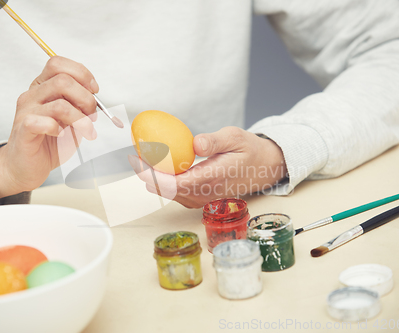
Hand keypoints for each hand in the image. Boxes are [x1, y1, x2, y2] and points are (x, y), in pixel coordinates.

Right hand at [0, 56, 98, 199]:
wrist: (26, 166)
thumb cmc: (49, 141)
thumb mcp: (70, 119)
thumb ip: (79, 104)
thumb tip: (95, 97)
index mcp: (42, 87)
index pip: (58, 64)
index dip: (81, 73)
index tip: (94, 90)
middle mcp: (32, 95)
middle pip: (62, 81)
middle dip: (86, 98)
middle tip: (92, 115)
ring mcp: (26, 112)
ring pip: (59, 104)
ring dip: (80, 119)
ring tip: (86, 131)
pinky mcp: (23, 130)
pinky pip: (41, 122)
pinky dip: (58, 129)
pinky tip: (61, 135)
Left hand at [128, 126, 287, 207]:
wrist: (263, 169)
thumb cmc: (248, 150)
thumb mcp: (236, 137)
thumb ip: (214, 141)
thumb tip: (195, 143)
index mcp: (213, 178)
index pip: (174, 184)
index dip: (152, 174)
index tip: (138, 159)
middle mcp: (205, 194)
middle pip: (166, 191)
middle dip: (147, 175)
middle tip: (135, 156)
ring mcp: (201, 199)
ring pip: (169, 194)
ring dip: (153, 179)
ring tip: (143, 159)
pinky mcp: (199, 199)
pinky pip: (175, 193)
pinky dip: (163, 182)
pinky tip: (159, 168)